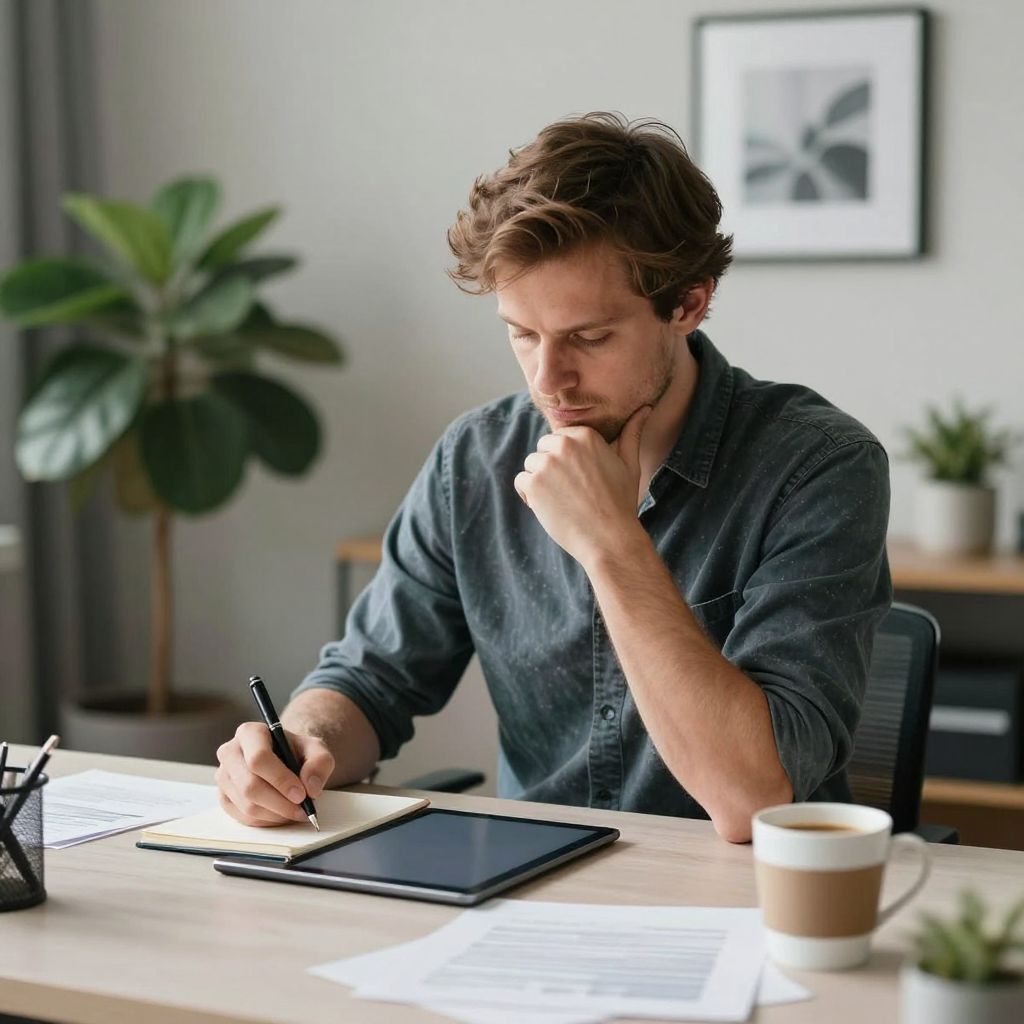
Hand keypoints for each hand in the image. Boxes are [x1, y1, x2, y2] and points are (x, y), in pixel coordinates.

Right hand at [215, 722, 334, 826]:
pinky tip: (281, 814)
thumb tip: (311, 787)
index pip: (258, 758)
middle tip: (302, 810)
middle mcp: (230, 752)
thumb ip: (319, 763)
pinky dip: (266, 821)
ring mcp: (223, 776)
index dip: (280, 780)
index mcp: (249, 733)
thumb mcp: (316, 750)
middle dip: (280, 803)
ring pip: (247, 805)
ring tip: (295, 812)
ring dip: (276, 814)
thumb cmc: (297, 752)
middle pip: (250, 786)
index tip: (301, 794)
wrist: (285, 759)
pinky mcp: (224, 797)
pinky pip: (243, 817)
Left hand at [514, 405, 651, 564]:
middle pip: (543, 449)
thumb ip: (631, 434)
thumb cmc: (621, 503)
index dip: (567, 461)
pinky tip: (551, 508)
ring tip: (564, 501)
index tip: (582, 480)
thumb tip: (645, 408)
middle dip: (551, 469)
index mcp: (585, 435)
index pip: (559, 440)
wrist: (610, 539)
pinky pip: (521, 482)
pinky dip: (530, 496)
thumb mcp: (629, 464)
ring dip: (540, 483)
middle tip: (573, 492)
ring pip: (531, 466)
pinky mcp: (533, 484)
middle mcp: (564, 444)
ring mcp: (547, 463)